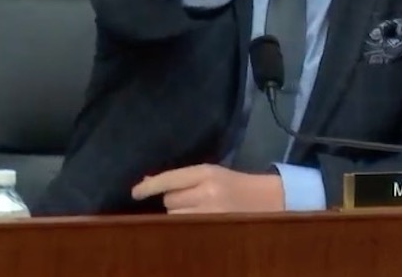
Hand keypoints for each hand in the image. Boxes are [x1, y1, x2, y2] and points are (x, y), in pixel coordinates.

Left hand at [130, 164, 284, 213]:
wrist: (268, 200)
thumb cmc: (235, 184)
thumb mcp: (211, 173)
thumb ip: (182, 178)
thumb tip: (149, 183)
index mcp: (207, 173)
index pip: (170, 179)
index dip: (150, 187)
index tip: (134, 193)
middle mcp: (207, 193)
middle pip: (170, 200)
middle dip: (174, 200)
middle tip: (190, 199)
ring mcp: (211, 214)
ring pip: (176, 216)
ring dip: (179, 214)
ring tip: (197, 211)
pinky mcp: (214, 228)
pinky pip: (186, 229)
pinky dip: (186, 226)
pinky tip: (194, 222)